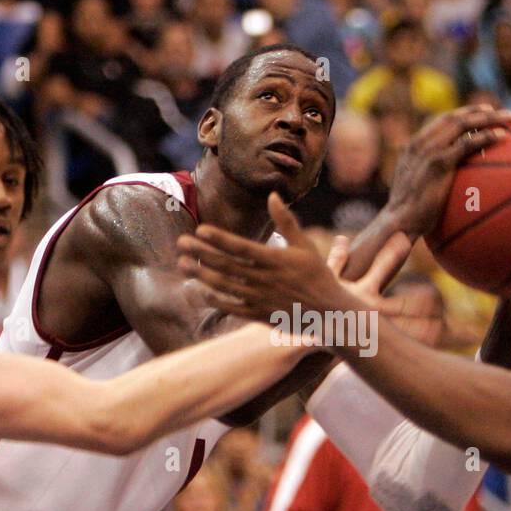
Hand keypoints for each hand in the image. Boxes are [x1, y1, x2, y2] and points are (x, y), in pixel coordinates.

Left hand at [177, 193, 409, 324]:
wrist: (329, 314)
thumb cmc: (317, 276)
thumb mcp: (305, 246)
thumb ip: (287, 221)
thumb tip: (273, 195)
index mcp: (275, 260)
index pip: (241, 247)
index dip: (219, 239)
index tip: (200, 230)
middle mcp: (264, 279)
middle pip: (226, 265)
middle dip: (201, 253)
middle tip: (181, 243)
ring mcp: (260, 298)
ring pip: (224, 286)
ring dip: (201, 275)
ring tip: (183, 265)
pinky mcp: (259, 315)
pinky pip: (232, 307)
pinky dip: (215, 299)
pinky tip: (200, 290)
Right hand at [382, 105, 510, 238]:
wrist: (399, 221)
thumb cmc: (410, 214)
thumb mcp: (416, 189)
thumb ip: (429, 178)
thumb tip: (448, 184)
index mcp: (413, 145)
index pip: (441, 121)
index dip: (463, 114)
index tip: (482, 113)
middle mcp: (420, 143)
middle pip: (454, 117)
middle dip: (479, 111)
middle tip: (500, 113)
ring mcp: (429, 151)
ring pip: (463, 124)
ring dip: (489, 118)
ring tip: (510, 118)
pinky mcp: (439, 163)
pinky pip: (467, 144)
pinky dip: (486, 136)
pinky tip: (502, 136)